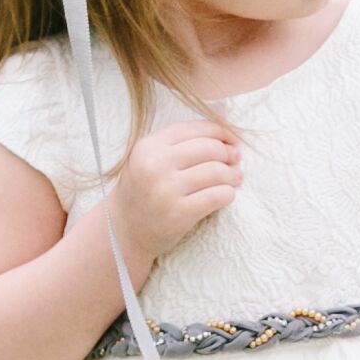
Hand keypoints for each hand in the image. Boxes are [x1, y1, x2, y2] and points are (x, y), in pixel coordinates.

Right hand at [106, 119, 241, 282]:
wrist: (124, 230)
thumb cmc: (143, 190)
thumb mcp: (149, 158)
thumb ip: (178, 143)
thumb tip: (226, 136)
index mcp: (148, 146)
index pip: (195, 129)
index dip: (219, 131)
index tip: (231, 140)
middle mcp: (155, 165)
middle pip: (209, 148)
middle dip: (228, 153)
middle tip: (236, 159)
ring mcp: (166, 190)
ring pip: (216, 172)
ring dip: (232, 175)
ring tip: (235, 178)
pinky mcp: (178, 214)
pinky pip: (216, 196)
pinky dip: (228, 194)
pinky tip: (227, 194)